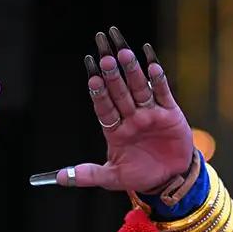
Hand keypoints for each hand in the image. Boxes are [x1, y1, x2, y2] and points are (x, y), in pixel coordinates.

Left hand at [50, 27, 194, 191]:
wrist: (170, 179)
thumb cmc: (140, 175)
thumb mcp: (112, 178)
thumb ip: (88, 175)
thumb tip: (62, 178)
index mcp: (115, 129)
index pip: (104, 108)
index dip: (99, 94)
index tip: (92, 79)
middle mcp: (130, 117)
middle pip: (120, 92)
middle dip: (112, 76)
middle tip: (105, 59)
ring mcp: (149, 113)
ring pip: (139, 88)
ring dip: (132, 71)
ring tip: (124, 53)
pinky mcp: (169, 113)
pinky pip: (162, 93)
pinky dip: (158, 80)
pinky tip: (152, 65)